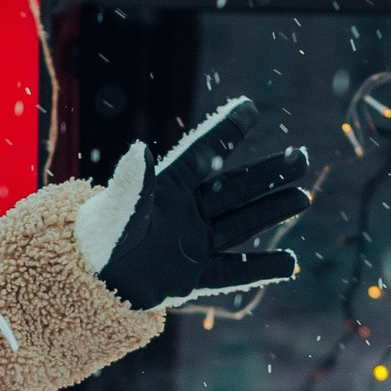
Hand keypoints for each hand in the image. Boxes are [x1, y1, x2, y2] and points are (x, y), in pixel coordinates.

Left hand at [83, 98, 311, 310]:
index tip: (249, 108)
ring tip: (303, 198)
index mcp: (166, 188)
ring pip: (241, 224)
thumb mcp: (115, 210)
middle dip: (268, 174)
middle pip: (234, 188)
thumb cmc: (96, 239)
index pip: (203, 154)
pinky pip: (234, 272)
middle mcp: (185, 212)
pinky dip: (261, 269)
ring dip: (271, 211)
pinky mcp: (193, 276)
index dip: (226, 132)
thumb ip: (132, 184)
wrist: (87, 283)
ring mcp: (192, 244)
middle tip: (300, 157)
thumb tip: (140, 150)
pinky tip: (290, 262)